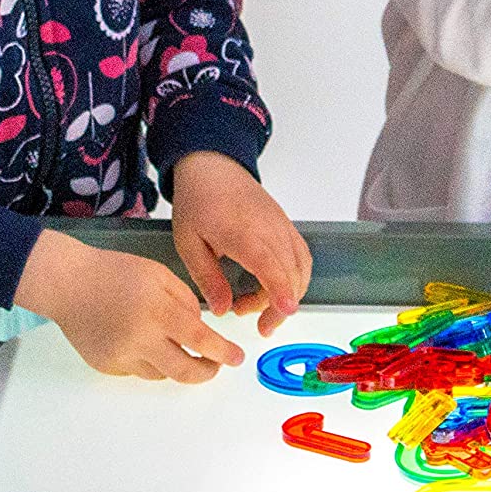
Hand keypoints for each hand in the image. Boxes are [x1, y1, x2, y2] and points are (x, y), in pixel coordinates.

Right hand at [13, 228, 243, 381]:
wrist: (68, 284)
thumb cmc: (114, 272)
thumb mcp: (159, 273)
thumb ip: (186, 300)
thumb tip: (199, 328)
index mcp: (156, 310)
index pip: (200, 340)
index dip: (223, 352)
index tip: (237, 358)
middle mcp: (140, 339)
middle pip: (183, 371)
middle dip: (206, 372)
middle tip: (216, 366)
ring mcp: (121, 356)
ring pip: (162, 373)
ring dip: (175, 363)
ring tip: (173, 343)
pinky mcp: (107, 366)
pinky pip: (138, 372)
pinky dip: (149, 361)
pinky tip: (143, 341)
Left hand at [171, 151, 311, 337]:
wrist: (212, 166)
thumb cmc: (198, 201)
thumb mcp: (189, 242)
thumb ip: (207, 277)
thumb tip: (223, 309)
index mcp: (242, 233)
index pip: (270, 264)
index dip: (281, 290)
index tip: (286, 311)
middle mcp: (269, 228)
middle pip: (291, 273)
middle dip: (281, 306)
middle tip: (260, 325)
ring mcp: (281, 225)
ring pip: (301, 265)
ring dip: (289, 292)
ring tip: (261, 306)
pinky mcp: (285, 224)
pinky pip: (301, 254)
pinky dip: (297, 276)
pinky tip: (276, 286)